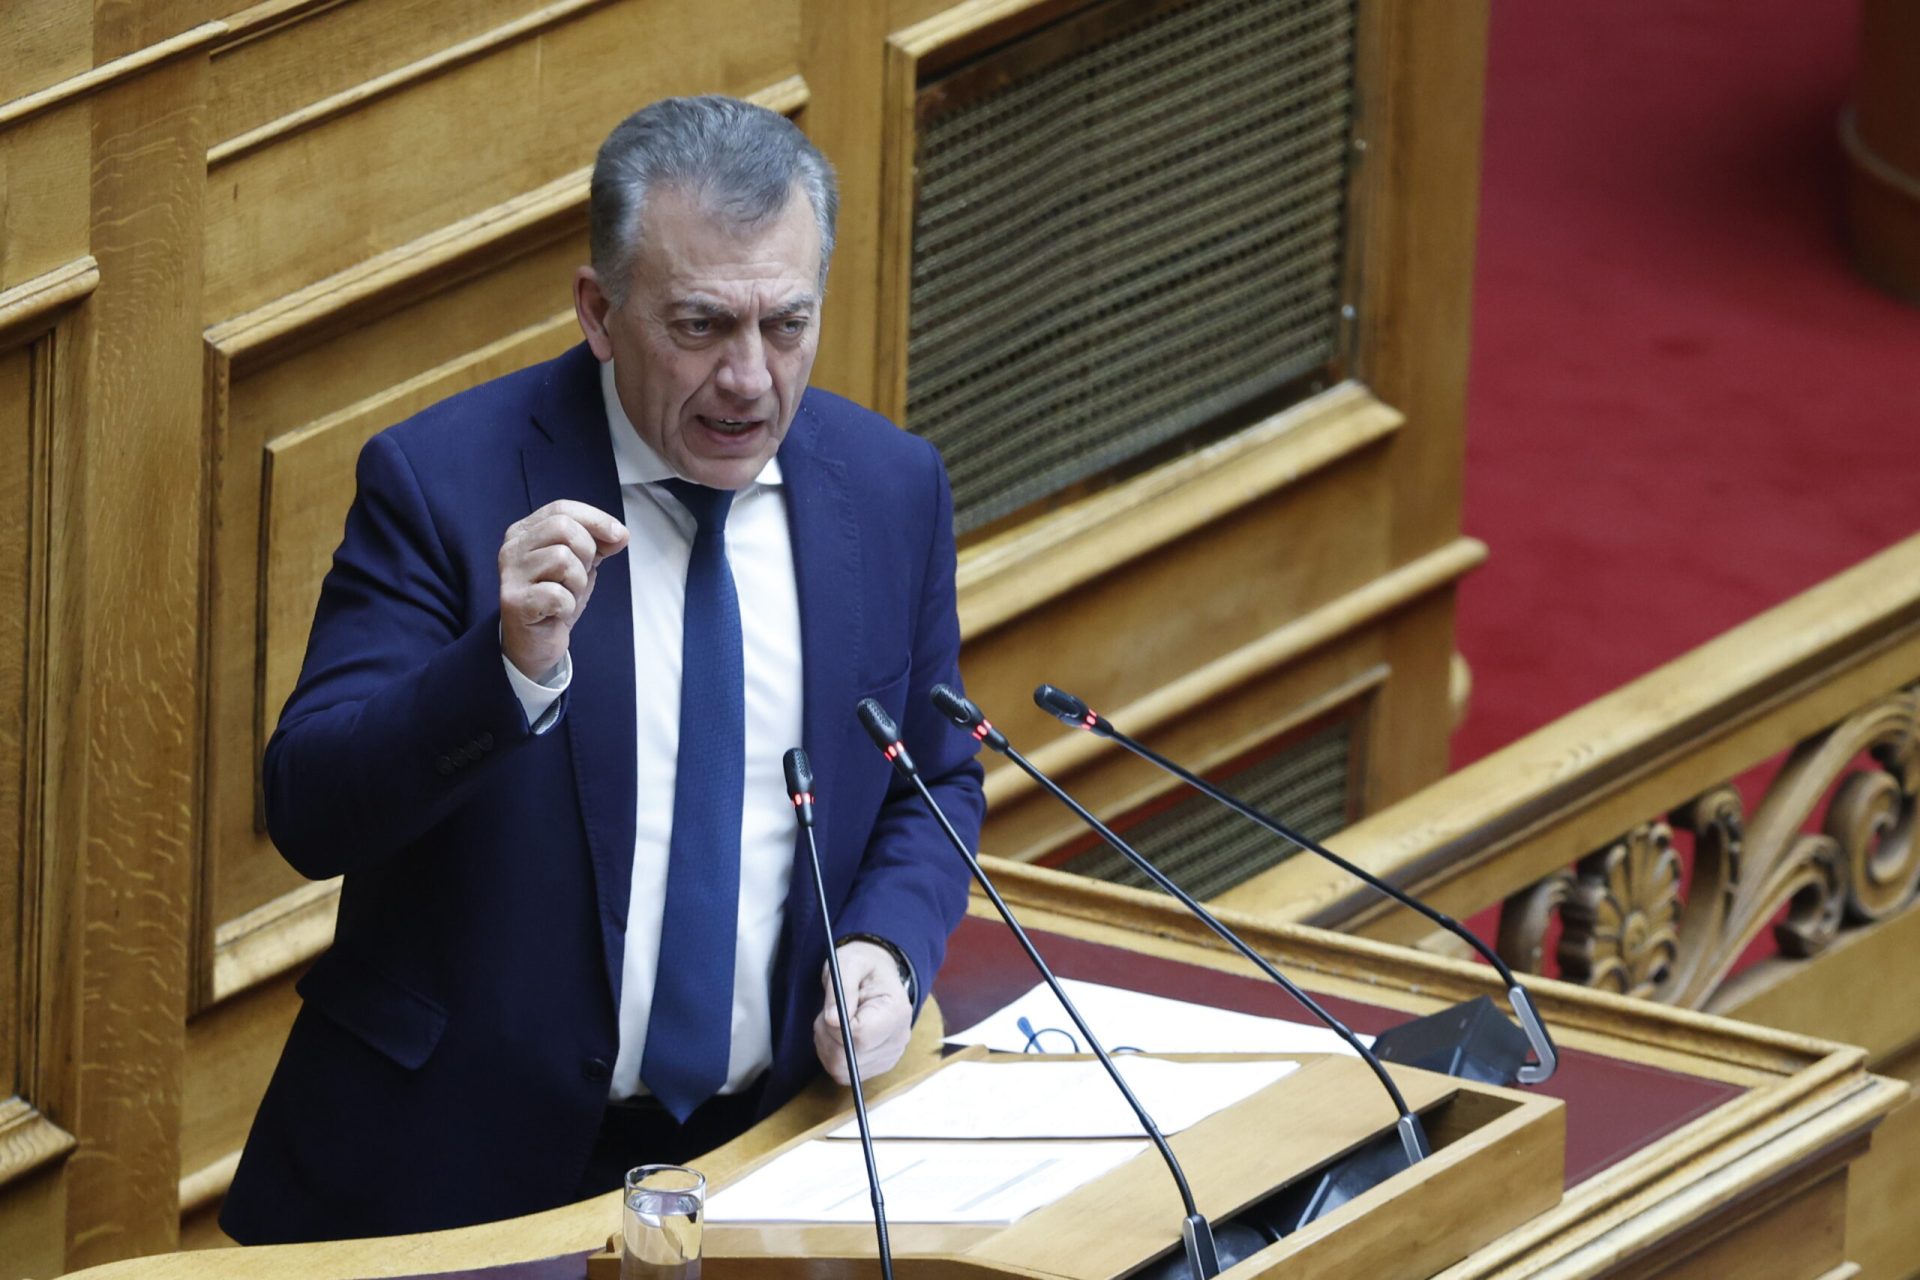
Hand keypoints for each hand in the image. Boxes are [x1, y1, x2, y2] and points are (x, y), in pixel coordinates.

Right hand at [498, 500, 628, 678]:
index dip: (596, 519)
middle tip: (580, 575)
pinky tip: (558, 612)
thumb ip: (598, 543)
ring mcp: (510, 574)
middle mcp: (512, 548)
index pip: (562, 509)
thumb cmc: (555, 598)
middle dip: (586, 552)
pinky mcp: (514, 602)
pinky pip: (557, 594)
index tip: (619, 536)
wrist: (535, 642)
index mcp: (525, 532)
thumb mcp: (580, 563)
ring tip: (566, 595)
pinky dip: (568, 605)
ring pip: (562, 559)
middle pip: (563, 528)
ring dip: (577, 582)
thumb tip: (620, 534)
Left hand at [814, 940, 911, 1084]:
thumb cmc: (862, 966)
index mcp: (897, 1012)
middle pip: (848, 1057)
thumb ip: (841, 989)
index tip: (833, 1008)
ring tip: (835, 1020)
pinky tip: (838, 1034)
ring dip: (827, 1045)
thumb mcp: (849, 963)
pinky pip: (843, 1073)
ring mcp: (888, 1057)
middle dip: (827, 1035)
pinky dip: (831, 1054)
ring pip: (842, 1068)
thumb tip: (832, 1021)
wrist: (876, 975)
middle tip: (830, 1012)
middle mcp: (898, 1040)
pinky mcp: (876, 1067)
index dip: (835, 1025)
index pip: (860, 1036)